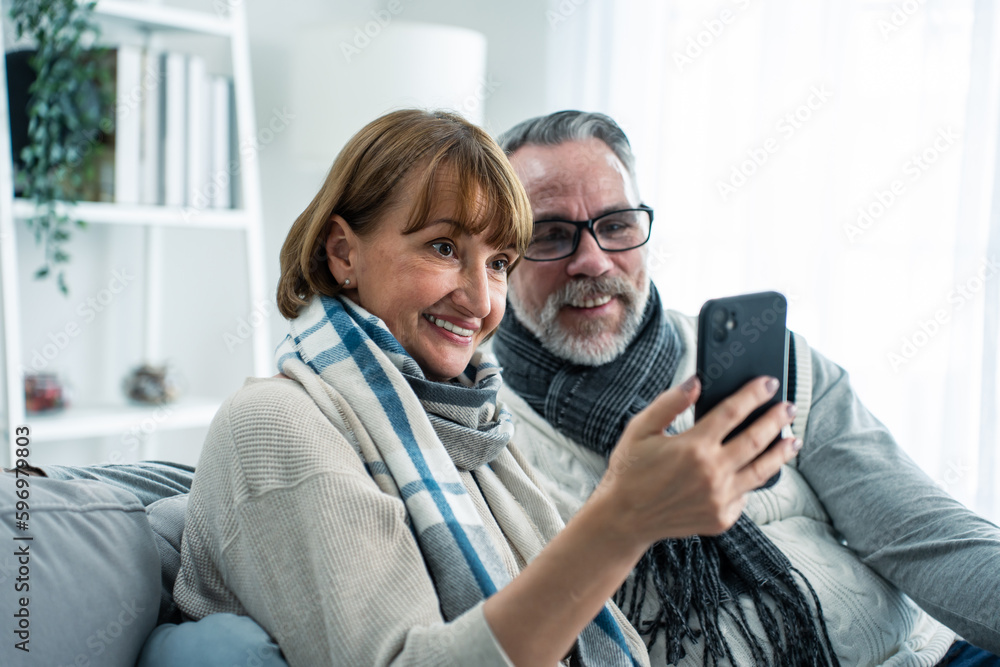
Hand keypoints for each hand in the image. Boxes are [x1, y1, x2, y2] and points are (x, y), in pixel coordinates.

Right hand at [594, 375, 799, 545]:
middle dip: (776, 420)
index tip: (769, 383)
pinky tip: (757, 470)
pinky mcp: (722, 518)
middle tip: (789, 407)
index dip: (754, 394)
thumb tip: (697, 382)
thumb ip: (670, 403)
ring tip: (792, 440)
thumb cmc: (629, 470)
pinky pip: (746, 495)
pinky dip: (753, 480)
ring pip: (762, 471)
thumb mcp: (641, 429)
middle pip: (756, 440)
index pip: (733, 412)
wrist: (624, 518)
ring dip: (780, 453)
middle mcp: (712, 473)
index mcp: (693, 446)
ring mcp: (720, 498)